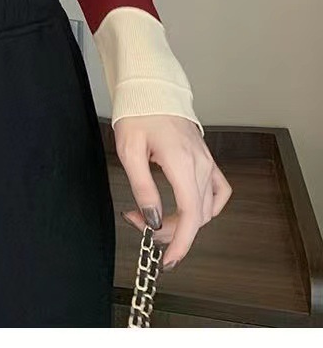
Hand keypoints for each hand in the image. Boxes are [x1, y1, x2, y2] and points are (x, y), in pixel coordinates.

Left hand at [114, 114, 232, 269]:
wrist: (151, 89)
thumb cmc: (138, 113)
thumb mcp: (129, 151)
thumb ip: (142, 187)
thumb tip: (152, 218)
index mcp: (182, 162)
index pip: (190, 215)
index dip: (180, 243)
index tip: (168, 260)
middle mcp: (200, 164)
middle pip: (196, 216)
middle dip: (168, 229)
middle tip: (138, 220)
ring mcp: (207, 161)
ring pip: (205, 207)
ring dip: (182, 220)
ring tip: (154, 214)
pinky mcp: (206, 158)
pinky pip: (218, 190)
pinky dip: (207, 206)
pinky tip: (190, 208)